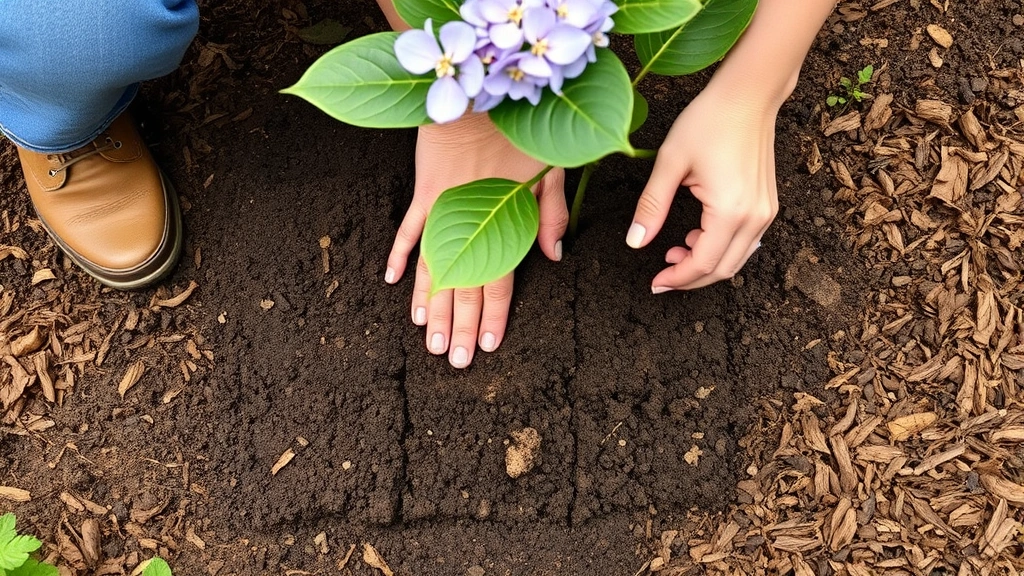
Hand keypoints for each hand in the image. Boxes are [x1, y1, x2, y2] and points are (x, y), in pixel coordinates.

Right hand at [385, 114, 566, 367]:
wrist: (479, 96)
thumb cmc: (522, 130)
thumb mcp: (550, 170)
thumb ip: (552, 217)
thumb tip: (555, 256)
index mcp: (504, 224)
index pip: (498, 283)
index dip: (491, 317)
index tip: (484, 346)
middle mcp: (471, 226)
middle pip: (463, 287)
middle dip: (457, 326)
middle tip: (450, 358)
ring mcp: (443, 213)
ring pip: (433, 270)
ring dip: (430, 305)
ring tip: (425, 337)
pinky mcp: (424, 194)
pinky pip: (408, 232)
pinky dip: (399, 256)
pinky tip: (393, 283)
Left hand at [625, 84, 779, 291]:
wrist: (748, 94)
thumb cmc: (709, 120)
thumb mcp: (670, 163)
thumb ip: (651, 206)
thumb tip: (635, 242)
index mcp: (730, 211)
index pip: (703, 264)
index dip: (676, 279)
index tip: (654, 283)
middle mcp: (755, 217)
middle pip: (722, 270)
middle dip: (690, 278)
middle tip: (662, 275)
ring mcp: (766, 212)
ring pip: (736, 259)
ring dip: (706, 264)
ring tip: (675, 249)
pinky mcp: (767, 204)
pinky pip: (746, 242)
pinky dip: (721, 248)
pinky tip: (697, 235)